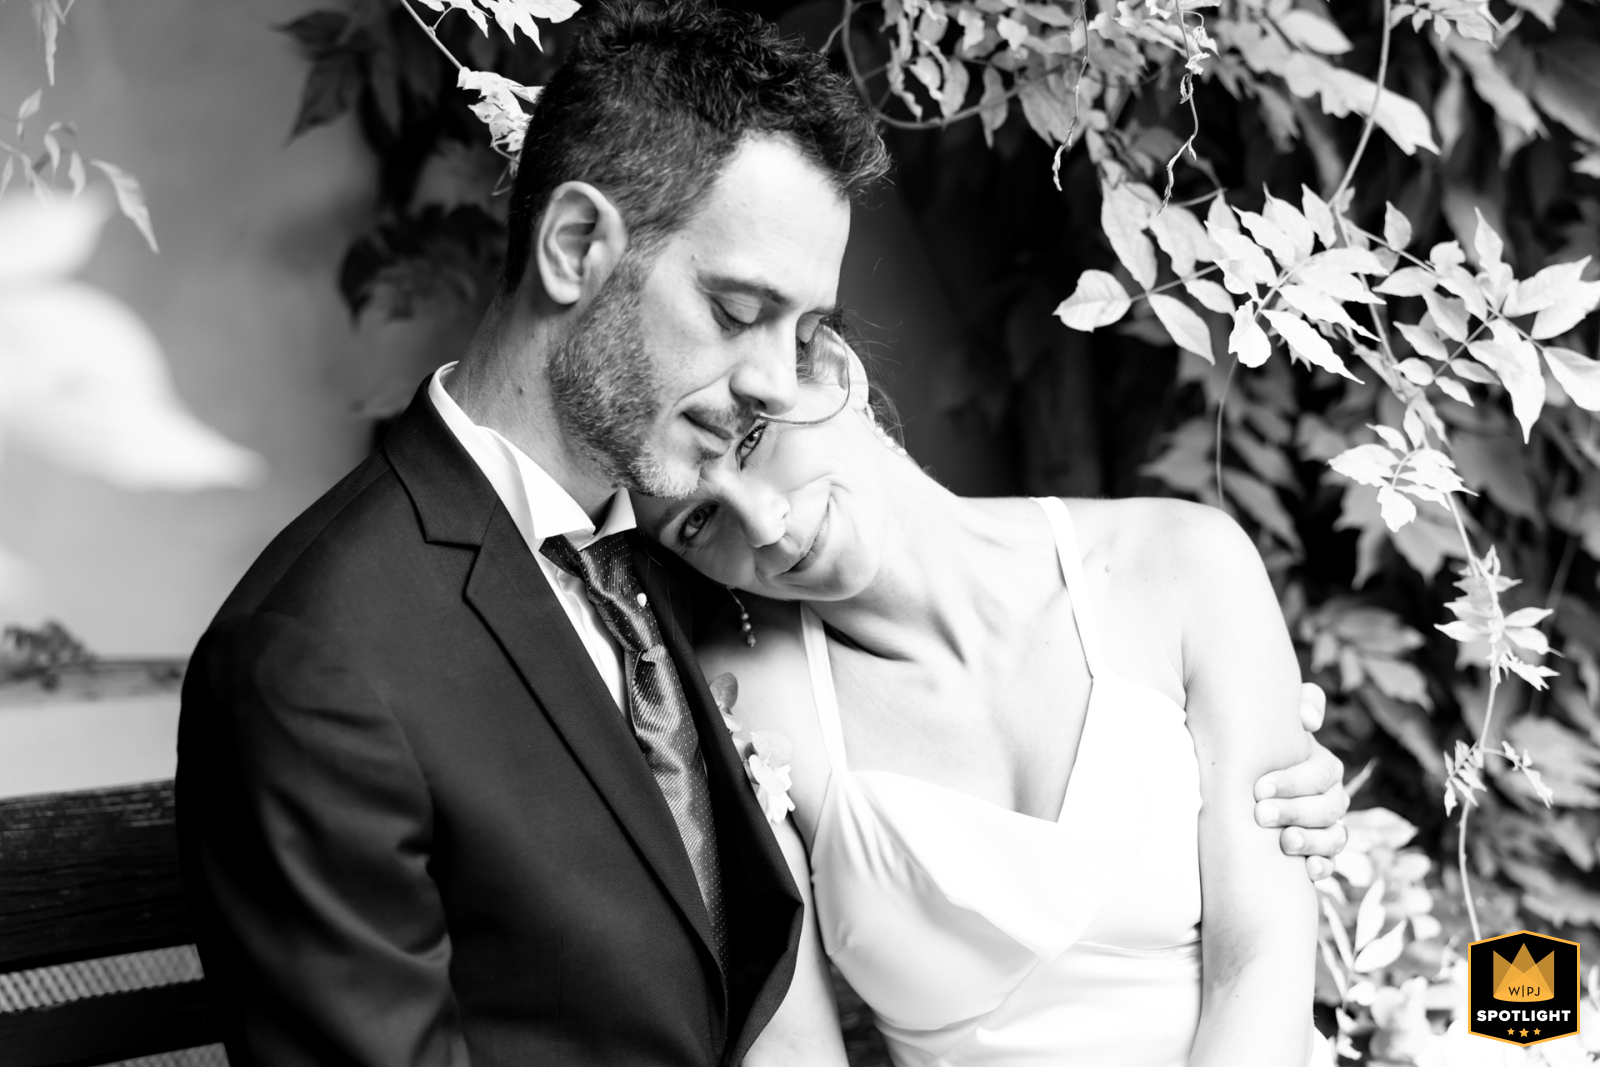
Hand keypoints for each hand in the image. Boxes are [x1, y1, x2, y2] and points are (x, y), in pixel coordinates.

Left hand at [1252, 683, 1348, 880]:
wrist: (1240, 786)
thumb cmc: (1255, 749)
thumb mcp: (1272, 723)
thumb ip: (1299, 707)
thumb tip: (1309, 719)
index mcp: (1322, 767)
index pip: (1322, 774)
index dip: (1294, 781)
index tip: (1259, 787)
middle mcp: (1330, 798)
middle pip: (1328, 808)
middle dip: (1295, 811)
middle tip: (1260, 814)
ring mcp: (1326, 828)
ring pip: (1335, 837)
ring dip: (1312, 841)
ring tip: (1285, 842)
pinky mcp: (1316, 853)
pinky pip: (1329, 864)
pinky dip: (1321, 868)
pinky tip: (1307, 871)